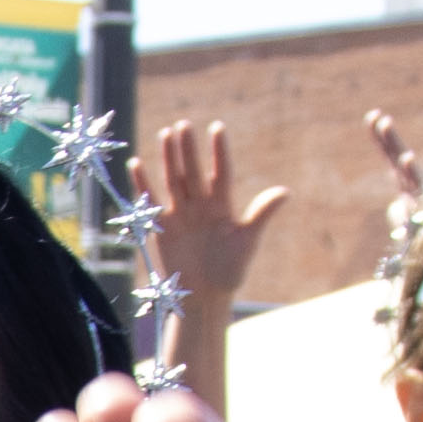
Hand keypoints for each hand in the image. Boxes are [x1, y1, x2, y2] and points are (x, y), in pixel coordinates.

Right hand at [137, 119, 290, 319]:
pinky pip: (150, 200)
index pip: (221, 172)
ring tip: (166, 133)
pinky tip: (136, 163)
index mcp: (223, 206)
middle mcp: (201, 206)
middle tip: (184, 124)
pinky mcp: (161, 227)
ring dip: (169, 158)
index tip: (217, 128)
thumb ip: (262, 213)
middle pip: (193, 171)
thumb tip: (286, 191)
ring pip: (173, 179)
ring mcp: (180, 214)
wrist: (205, 297)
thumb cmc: (231, 270)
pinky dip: (142, 183)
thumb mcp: (248, 240)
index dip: (219, 151)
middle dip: (188, 149)